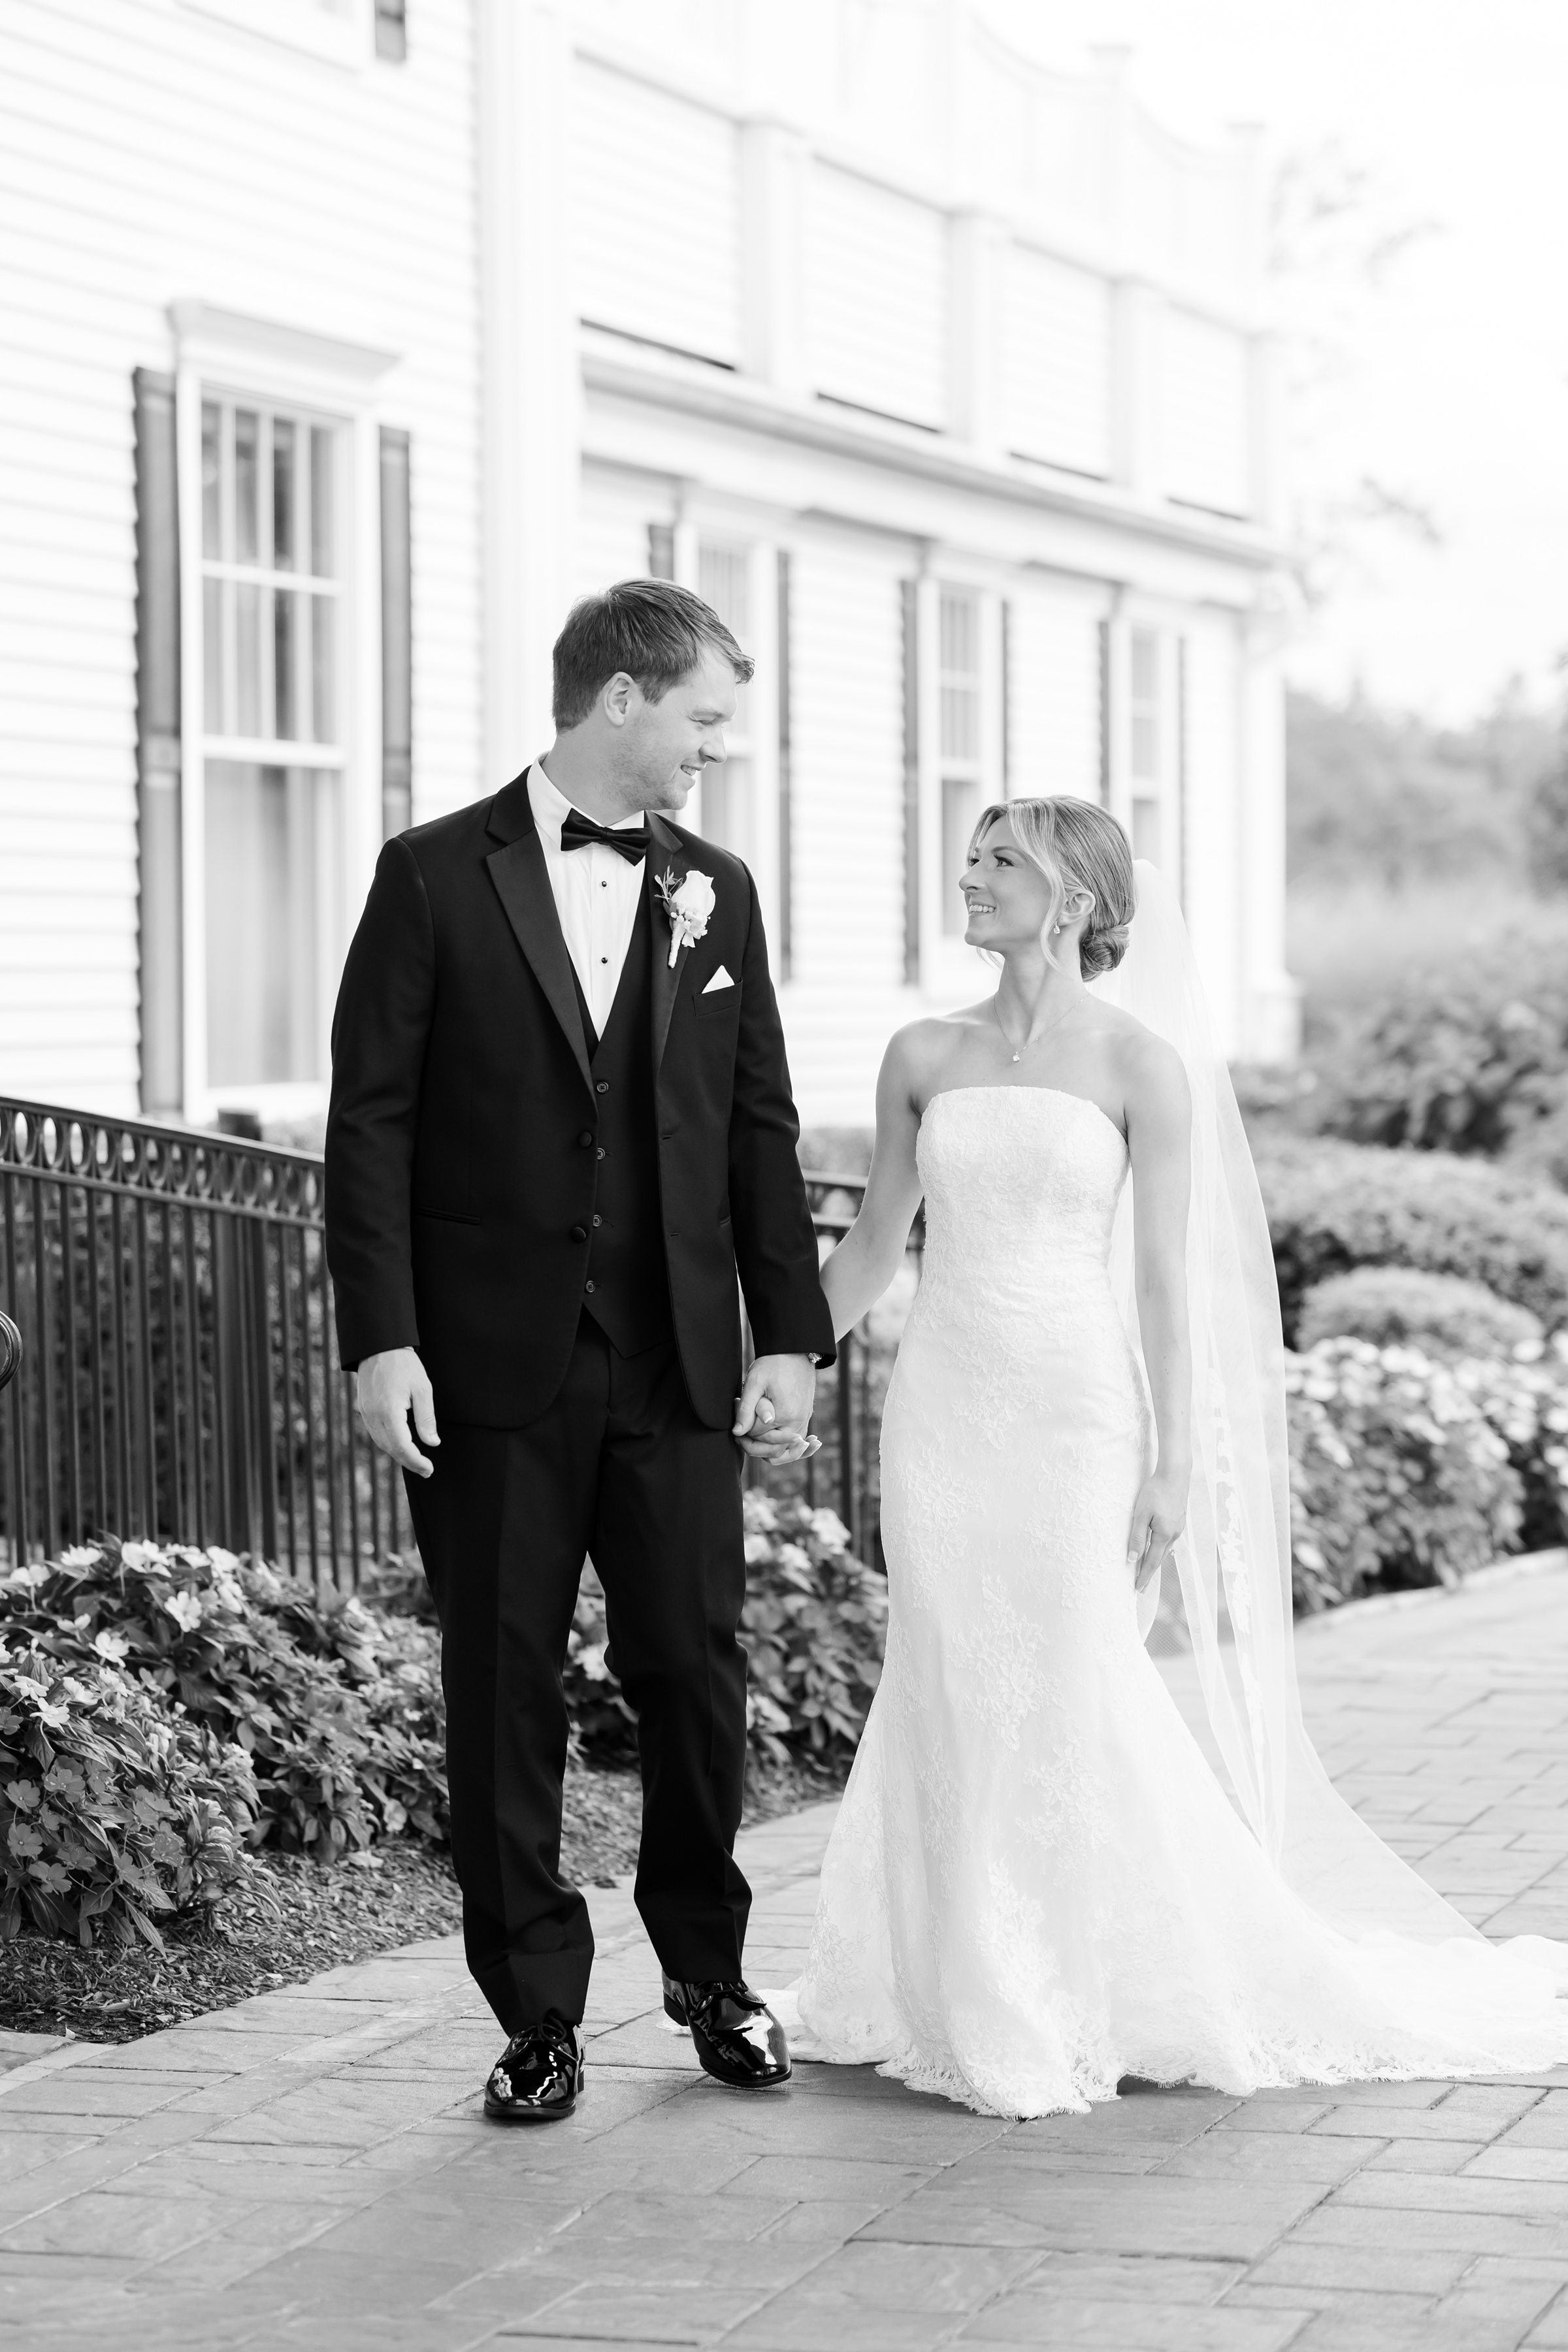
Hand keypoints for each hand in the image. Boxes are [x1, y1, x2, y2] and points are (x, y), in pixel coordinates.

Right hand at [356, 1347, 439, 1477]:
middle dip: (409, 1462)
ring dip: (398, 1455)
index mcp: (389, 1412)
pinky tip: (400, 1445)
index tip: (429, 1469)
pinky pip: (376, 1433)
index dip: (416, 1461)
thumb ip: (426, 1419)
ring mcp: (365, 1413)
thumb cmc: (404, 1365)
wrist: (379, 1346)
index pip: (402, 1446)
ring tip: (416, 1461)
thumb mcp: (422, 1389)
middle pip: (391, 1449)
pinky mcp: (363, 1409)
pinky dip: (388, 1443)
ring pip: (381, 1443)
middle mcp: (373, 1416)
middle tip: (426, 1470)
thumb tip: (432, 1443)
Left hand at [733, 1354, 818, 1464]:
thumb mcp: (755, 1382)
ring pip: (785, 1453)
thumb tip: (737, 1432)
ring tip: (749, 1442)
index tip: (736, 1409)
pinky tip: (769, 1449)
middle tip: (737, 1433)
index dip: (742, 1427)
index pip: (757, 1434)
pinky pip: (795, 1447)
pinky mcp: (805, 1420)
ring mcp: (803, 1422)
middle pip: (771, 1449)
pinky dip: (785, 1451)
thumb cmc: (773, 1364)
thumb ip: (746, 1409)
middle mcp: (797, 1422)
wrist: (795, 1352)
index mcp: (785, 1414)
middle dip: (751, 1444)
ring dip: (766, 1452)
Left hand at [1127, 1465, 1186, 1592]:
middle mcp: (1174, 1534)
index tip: (1137, 1589)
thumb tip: (1132, 1559)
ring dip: (1154, 1561)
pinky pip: (1167, 1540)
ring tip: (1146, 1571)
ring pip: (1164, 1549)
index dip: (1143, 1576)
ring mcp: (1178, 1528)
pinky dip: (1160, 1548)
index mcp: (1164, 1535)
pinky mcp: (1178, 1521)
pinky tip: (1156, 1549)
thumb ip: (1137, 1537)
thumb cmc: (1155, 1491)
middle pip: (1159, 1558)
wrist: (1175, 1474)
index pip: (1151, 1562)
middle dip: (1149, 1573)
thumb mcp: (1141, 1514)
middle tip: (1141, 1587)